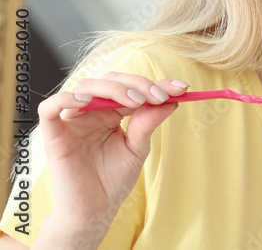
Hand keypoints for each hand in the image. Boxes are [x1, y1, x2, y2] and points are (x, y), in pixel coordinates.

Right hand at [32, 73, 188, 247]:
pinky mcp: (54, 136)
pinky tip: (86, 102)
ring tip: (134, 102)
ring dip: (113, 89)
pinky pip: (49, 109)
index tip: (182, 88)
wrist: (95, 211)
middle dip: (137, 84)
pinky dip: (65, 99)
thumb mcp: (138, 148)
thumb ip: (148, 123)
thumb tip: (171, 99)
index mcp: (112, 113)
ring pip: (85, 87)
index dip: (157, 84)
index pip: (132, 87)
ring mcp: (73, 122)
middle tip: (157, 96)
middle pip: (110, 81)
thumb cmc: (114, 180)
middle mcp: (92, 112)